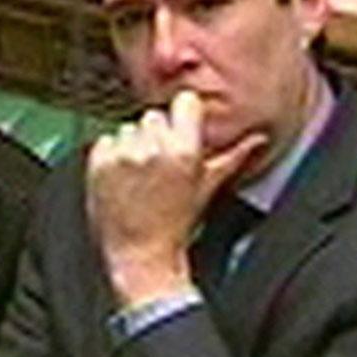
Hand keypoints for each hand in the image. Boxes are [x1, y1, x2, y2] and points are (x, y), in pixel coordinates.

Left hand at [86, 90, 265, 308]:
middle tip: (159, 168)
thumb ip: (233, 158)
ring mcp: (124, 155)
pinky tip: (121, 179)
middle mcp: (154, 149)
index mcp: (185, 151)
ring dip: (132, 147)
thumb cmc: (176, 225)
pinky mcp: (99, 164)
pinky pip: (105, 141)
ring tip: (139, 177)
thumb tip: (257, 139)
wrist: (140, 254)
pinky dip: (111, 156)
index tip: (181, 135)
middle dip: (157, 137)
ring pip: (129, 128)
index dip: (182, 118)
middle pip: (154, 116)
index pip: (184, 102)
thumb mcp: (207, 189)